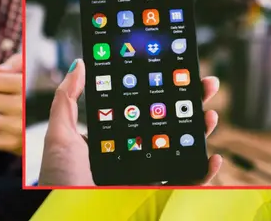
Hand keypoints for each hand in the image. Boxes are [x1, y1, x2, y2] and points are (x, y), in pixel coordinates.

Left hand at [38, 58, 223, 186]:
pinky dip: (205, 171)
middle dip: (193, 102)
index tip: (179, 70)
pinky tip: (211, 157)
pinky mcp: (157, 194)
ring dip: (203, 130)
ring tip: (209, 115)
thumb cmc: (59, 181)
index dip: (166, 88)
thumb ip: (67, 99)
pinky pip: (188, 182)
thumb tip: (80, 64)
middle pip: (172, 122)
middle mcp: (137, 152)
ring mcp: (149, 173)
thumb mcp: (60, 135)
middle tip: (206, 84)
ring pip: (185, 148)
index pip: (147, 106)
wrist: (66, 213)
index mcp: (118, 136)